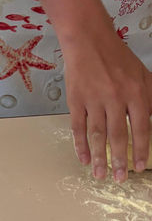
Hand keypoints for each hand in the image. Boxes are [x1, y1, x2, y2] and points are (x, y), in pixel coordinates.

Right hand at [64, 28, 151, 181]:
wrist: (88, 41)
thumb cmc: (118, 58)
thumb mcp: (144, 76)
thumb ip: (151, 100)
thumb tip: (151, 125)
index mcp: (137, 94)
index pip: (141, 129)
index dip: (141, 150)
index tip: (140, 167)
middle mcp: (116, 99)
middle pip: (118, 136)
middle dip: (120, 160)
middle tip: (120, 178)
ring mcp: (94, 100)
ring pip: (97, 134)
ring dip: (99, 157)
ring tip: (100, 175)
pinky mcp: (76, 99)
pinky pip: (78, 126)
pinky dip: (79, 144)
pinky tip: (83, 157)